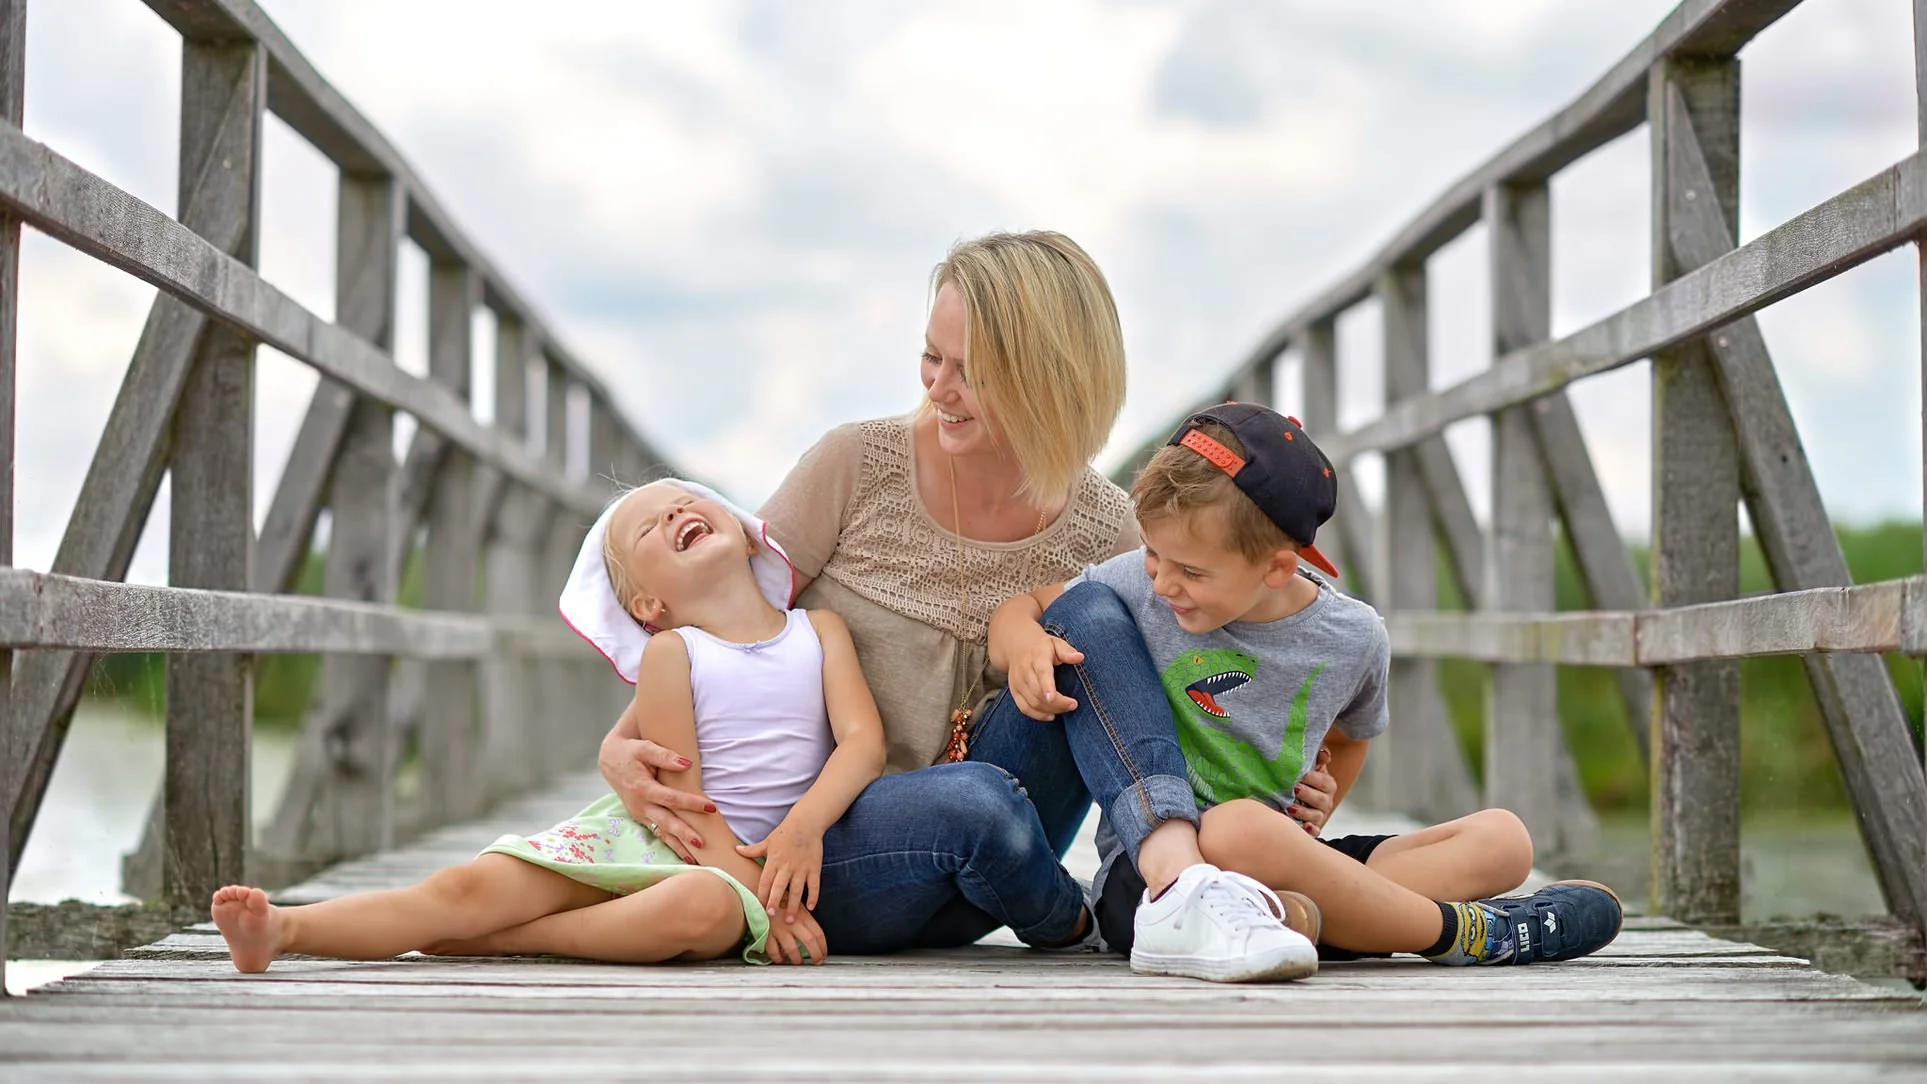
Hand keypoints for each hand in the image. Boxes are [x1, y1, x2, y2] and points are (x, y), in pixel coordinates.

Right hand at [599, 734, 715, 860]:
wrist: (610, 760)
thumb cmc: (631, 752)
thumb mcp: (646, 748)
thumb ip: (665, 757)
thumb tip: (687, 764)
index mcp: (642, 788)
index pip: (671, 799)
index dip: (691, 803)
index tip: (711, 807)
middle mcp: (640, 805)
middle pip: (665, 822)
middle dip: (683, 834)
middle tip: (702, 843)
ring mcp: (639, 813)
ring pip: (661, 832)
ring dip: (677, 846)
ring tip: (693, 859)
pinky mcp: (640, 817)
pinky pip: (657, 832)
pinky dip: (669, 843)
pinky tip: (682, 853)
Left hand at [737, 821, 822, 925]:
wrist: (806, 823)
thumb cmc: (785, 833)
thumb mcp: (767, 841)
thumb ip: (752, 850)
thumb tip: (736, 850)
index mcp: (774, 861)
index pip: (765, 881)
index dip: (761, 894)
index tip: (758, 907)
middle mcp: (787, 866)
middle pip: (779, 887)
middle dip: (774, 902)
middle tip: (771, 915)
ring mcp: (801, 868)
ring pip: (796, 890)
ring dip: (793, 905)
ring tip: (790, 919)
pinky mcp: (814, 868)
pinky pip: (814, 885)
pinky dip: (813, 896)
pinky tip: (810, 908)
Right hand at [763, 907, 828, 965]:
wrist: (761, 894)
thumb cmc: (780, 901)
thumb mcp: (797, 906)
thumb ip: (806, 920)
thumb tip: (816, 937)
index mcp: (802, 915)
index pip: (818, 933)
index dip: (823, 946)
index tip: (824, 954)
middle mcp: (792, 922)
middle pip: (809, 941)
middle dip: (816, 955)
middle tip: (817, 962)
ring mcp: (779, 928)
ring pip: (792, 949)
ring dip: (797, 959)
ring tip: (798, 962)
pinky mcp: (766, 933)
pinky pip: (773, 950)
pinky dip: (778, 958)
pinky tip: (781, 959)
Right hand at [1007, 631, 1082, 720]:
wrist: (1017, 646)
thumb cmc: (1042, 646)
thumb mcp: (1056, 643)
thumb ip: (1067, 651)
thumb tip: (1079, 657)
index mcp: (1037, 657)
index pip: (1041, 673)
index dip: (1046, 686)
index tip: (1052, 698)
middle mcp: (1024, 670)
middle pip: (1038, 692)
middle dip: (1057, 703)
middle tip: (1073, 704)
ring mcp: (1017, 682)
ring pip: (1032, 702)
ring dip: (1051, 710)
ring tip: (1066, 709)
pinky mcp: (1015, 691)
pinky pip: (1024, 708)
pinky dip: (1038, 715)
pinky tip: (1051, 716)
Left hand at [1290, 746, 1336, 836]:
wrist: (1296, 794)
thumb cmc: (1303, 777)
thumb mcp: (1310, 765)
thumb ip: (1318, 758)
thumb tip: (1323, 754)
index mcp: (1327, 784)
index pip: (1324, 782)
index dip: (1313, 778)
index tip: (1300, 775)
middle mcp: (1326, 801)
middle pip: (1321, 800)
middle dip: (1307, 794)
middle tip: (1294, 789)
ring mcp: (1319, 815)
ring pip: (1316, 816)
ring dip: (1304, 812)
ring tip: (1290, 808)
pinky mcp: (1313, 827)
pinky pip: (1315, 831)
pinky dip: (1310, 830)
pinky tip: (1303, 827)